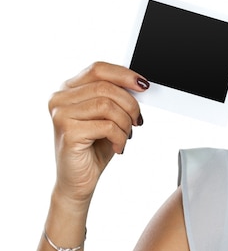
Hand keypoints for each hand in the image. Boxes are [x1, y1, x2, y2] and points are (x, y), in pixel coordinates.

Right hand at [48, 62, 148, 203]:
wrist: (78, 180)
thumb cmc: (93, 147)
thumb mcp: (107, 117)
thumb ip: (115, 98)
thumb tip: (139, 85)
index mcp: (68, 89)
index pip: (98, 69)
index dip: (124, 74)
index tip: (144, 85)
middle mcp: (60, 98)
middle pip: (106, 87)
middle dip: (130, 104)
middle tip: (137, 121)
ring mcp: (61, 114)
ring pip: (108, 105)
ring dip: (125, 123)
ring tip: (125, 135)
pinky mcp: (68, 131)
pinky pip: (107, 126)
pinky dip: (120, 137)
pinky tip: (118, 146)